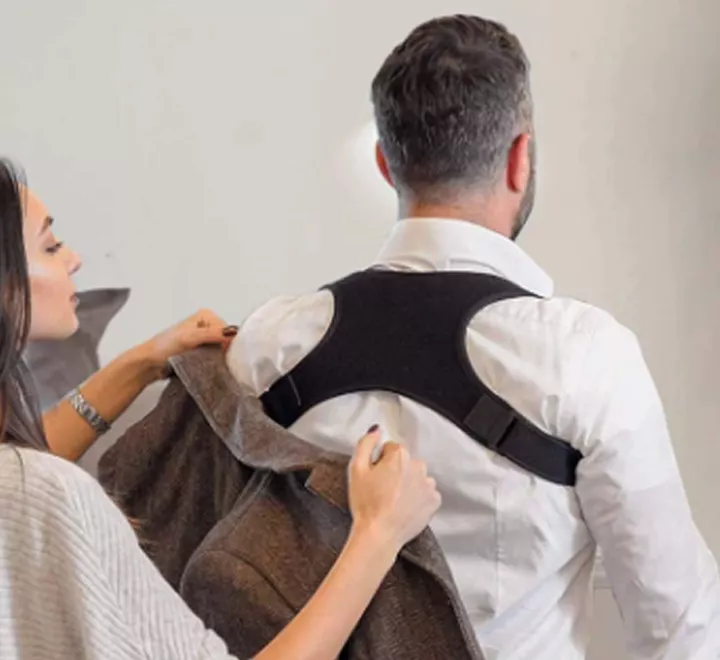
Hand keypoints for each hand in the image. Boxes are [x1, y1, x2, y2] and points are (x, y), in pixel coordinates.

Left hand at [139, 309, 237, 380]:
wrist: (150, 363)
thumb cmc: (163, 347)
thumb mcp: (189, 337)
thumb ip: (211, 334)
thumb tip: (231, 334)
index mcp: (206, 315)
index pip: (228, 329)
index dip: (226, 342)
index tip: (218, 352)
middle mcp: (207, 325)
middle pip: (226, 340)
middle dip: (221, 351)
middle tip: (210, 358)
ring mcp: (204, 339)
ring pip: (222, 350)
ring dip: (217, 358)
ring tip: (205, 363)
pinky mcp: (202, 352)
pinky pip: (215, 358)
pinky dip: (213, 363)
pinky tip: (206, 366)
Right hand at [348, 427, 440, 553]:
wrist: (379, 534)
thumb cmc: (367, 504)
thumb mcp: (356, 469)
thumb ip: (366, 443)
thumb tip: (376, 430)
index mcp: (400, 455)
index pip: (391, 448)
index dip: (380, 461)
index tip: (375, 475)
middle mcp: (418, 466)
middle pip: (406, 461)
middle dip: (397, 471)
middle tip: (383, 489)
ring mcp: (428, 484)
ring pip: (417, 477)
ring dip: (409, 483)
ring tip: (394, 500)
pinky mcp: (434, 501)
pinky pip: (426, 493)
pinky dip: (418, 497)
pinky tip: (405, 507)